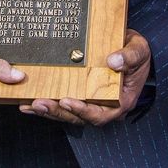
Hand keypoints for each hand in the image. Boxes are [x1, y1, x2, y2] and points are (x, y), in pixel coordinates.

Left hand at [19, 29, 151, 125]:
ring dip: (49, 111)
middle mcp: (105, 107)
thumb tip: (113, 61)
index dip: (83, 110)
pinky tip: (29, 103)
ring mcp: (92, 103)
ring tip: (30, 105)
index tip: (67, 101)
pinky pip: (63, 104)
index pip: (100, 113)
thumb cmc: (136, 52)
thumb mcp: (138, 50)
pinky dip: (47, 105)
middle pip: (79, 117)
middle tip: (39, 104)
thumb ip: (129, 56)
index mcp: (120, 101)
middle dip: (58, 112)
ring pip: (68, 113)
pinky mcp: (81, 96)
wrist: (132, 50)